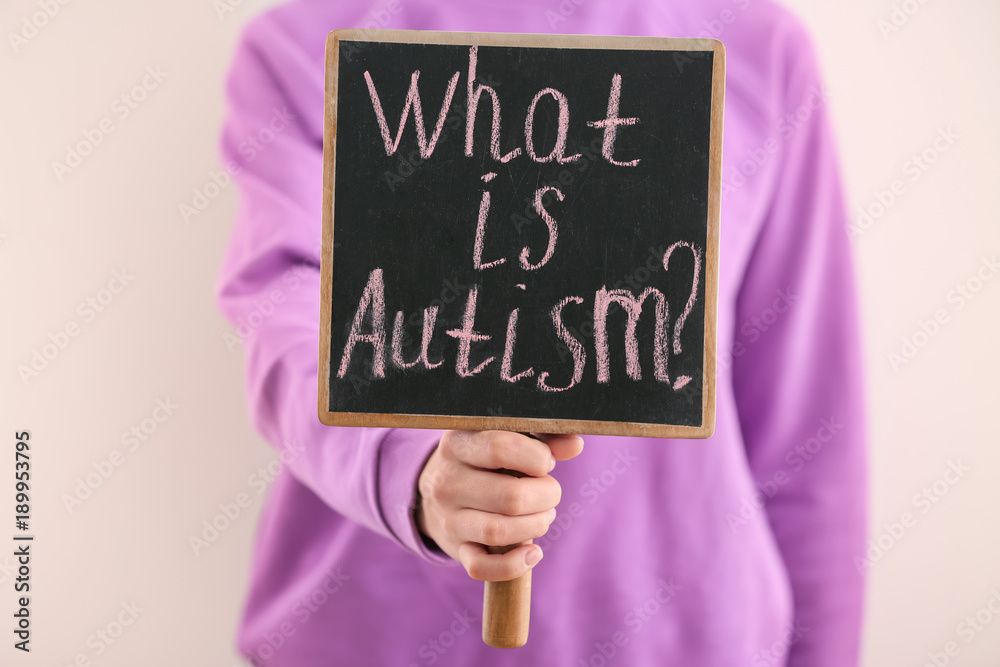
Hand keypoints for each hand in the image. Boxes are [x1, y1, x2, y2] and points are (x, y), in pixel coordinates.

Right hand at [416, 430, 583, 581]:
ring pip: (499, 531)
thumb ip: (541, 437)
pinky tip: (533, 553)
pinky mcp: (455, 549)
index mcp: (458, 443)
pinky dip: (514, 565)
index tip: (546, 461)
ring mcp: (449, 518)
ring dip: (536, 526)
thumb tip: (574, 444)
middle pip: (510, 496)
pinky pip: (481, 568)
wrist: (436, 492)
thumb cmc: (484, 461)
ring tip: (544, 516)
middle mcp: (448, 481)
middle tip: (550, 492)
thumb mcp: (503, 438)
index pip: (501, 448)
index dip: (536, 457)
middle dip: (546, 496)